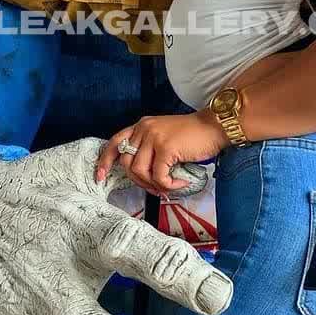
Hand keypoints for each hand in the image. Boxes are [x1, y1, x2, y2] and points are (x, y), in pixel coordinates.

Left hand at [96, 111, 229, 193]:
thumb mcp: (165, 137)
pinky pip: (158, 176)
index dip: (105, 160)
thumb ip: (149, 149)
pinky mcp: (166, 147)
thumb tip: (140, 176)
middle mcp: (144, 128)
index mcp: (142, 125)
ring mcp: (154, 137)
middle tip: (154, 188)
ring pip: (140, 172)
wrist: (215, 127)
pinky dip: (168, 185)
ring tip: (168, 186)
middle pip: (126, 163)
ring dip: (153, 185)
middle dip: (138, 181)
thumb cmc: (193, 136)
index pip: (115, 142)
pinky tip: (180, 183)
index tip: (100, 176)